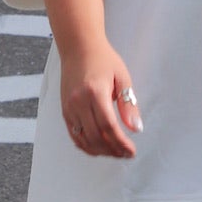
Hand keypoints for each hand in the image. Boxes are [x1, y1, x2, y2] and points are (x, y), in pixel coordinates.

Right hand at [60, 42, 142, 158]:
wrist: (78, 48)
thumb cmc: (103, 60)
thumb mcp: (122, 78)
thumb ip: (129, 105)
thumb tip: (136, 129)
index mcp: (95, 92)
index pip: (109, 126)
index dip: (121, 143)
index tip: (131, 151)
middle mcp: (78, 102)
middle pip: (96, 136)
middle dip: (113, 150)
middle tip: (126, 154)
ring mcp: (69, 107)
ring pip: (84, 140)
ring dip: (101, 151)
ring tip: (115, 153)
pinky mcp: (64, 110)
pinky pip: (74, 135)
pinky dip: (86, 145)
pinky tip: (100, 148)